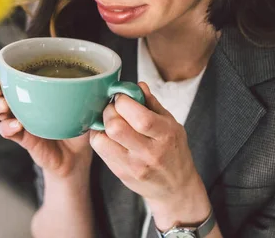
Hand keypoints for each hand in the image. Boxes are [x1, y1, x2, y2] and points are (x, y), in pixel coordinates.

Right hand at [0, 51, 92, 179]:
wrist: (78, 157)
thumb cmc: (79, 123)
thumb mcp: (86, 102)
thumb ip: (93, 89)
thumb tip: (111, 76)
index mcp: (35, 87)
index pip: (16, 71)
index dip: (3, 63)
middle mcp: (23, 100)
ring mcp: (20, 118)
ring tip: (4, 106)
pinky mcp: (22, 138)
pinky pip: (7, 131)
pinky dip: (8, 127)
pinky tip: (16, 125)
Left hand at [90, 82, 210, 226]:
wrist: (175, 188)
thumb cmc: (173, 150)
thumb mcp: (171, 124)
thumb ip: (152, 104)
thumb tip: (137, 85)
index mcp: (166, 136)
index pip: (140, 117)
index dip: (124, 101)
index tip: (121, 96)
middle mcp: (150, 153)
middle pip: (116, 127)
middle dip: (109, 111)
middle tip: (113, 108)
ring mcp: (134, 166)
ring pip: (102, 140)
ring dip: (101, 125)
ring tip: (109, 121)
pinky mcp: (120, 174)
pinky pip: (100, 151)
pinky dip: (99, 137)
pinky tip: (107, 134)